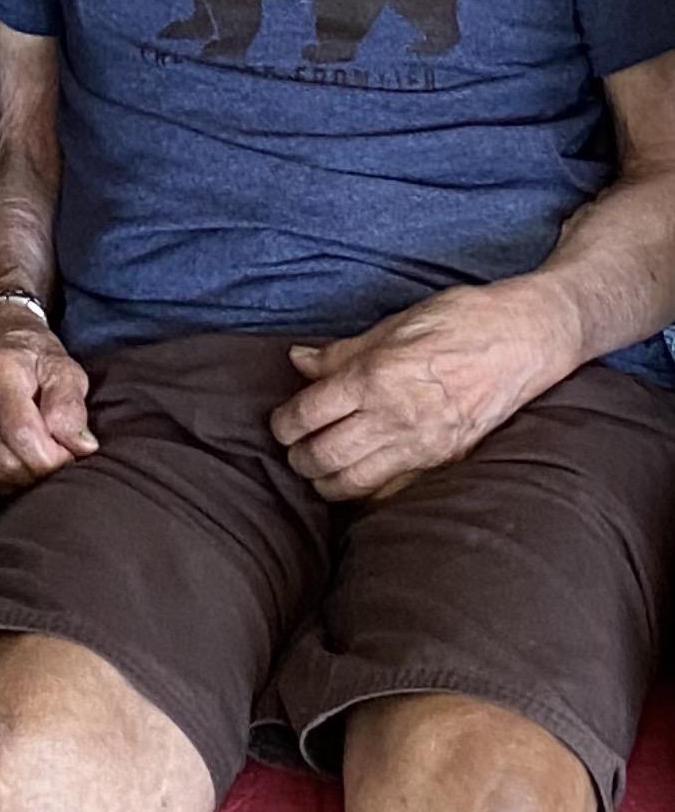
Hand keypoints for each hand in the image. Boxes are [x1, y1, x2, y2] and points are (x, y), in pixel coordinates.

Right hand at [0, 303, 97, 492]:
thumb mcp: (62, 366)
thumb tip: (82, 446)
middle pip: (8, 463)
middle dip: (44, 468)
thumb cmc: (32, 357)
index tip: (72, 450)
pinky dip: (11, 476)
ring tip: (42, 451)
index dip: (53, 455)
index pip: (21, 433)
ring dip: (29, 474)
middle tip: (61, 453)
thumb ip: (71, 404)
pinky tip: (20, 453)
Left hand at [269, 281, 575, 502]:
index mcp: (376, 375)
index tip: (281, 423)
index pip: (307, 415)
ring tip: (321, 468)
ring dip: (327, 481)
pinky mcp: (446, 461)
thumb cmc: (464, 319)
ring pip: (353, 483)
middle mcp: (395, 416)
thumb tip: (299, 361)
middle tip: (295, 449)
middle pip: (323, 457)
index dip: (283, 424)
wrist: (530, 337)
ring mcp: (423, 444)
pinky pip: (393, 491)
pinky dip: (368, 493)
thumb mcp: (397, 322)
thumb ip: (344, 351)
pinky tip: (360, 481)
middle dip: (299, 458)